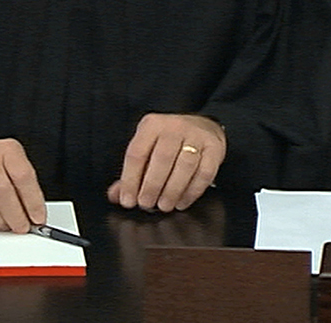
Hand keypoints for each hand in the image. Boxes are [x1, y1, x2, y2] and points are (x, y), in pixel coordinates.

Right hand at [0, 137, 46, 231]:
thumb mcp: (14, 164)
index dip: (32, 202)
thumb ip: (24, 187)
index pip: (23, 176)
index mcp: (7, 149)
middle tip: (21, 227)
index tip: (37, 219)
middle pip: (1, 191)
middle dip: (14, 216)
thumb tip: (34, 215)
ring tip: (4, 225)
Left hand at [107, 113, 225, 211]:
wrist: (204, 126)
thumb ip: (132, 172)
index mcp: (152, 125)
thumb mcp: (148, 147)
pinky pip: (203, 173)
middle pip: (161, 159)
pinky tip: (181, 202)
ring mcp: (196, 136)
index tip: (127, 200)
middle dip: (151, 186)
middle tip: (146, 203)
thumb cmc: (170, 141)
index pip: (137, 153)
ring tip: (164, 205)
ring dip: (172, 191)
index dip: (130, 180)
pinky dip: (192, 192)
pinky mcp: (214, 148)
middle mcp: (174, 127)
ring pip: (184, 166)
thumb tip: (116, 195)